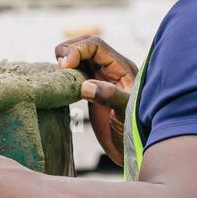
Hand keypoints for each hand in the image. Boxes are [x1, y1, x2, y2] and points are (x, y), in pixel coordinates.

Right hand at [55, 34, 136, 165]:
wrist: (132, 152)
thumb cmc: (136, 132)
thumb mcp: (127, 113)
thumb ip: (110, 96)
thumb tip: (86, 86)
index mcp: (121, 68)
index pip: (95, 45)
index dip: (77, 50)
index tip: (65, 66)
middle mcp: (110, 70)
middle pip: (85, 45)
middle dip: (69, 50)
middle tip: (60, 69)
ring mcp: (100, 80)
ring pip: (78, 57)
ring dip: (65, 61)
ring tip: (60, 77)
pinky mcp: (91, 91)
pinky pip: (75, 74)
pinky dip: (64, 75)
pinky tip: (60, 85)